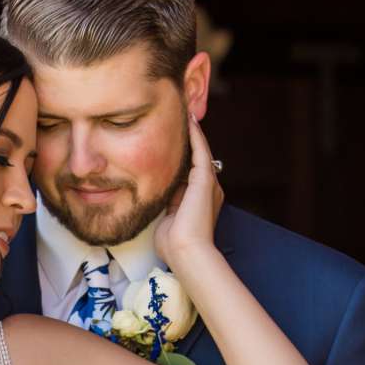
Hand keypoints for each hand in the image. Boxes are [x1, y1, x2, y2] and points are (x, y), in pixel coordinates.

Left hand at [153, 114, 222, 273]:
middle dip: (190, 139)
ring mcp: (209, 184)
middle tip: (182, 116)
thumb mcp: (168, 219)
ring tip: (185, 112)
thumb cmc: (174, 244)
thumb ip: (167, 204)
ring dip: (193, 132)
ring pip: (201, 151)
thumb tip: (155, 190)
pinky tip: (189, 120)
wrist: (186, 253)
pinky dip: (195, 135)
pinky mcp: (205, 180)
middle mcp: (209, 189)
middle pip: (197, 157)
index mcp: (200, 199)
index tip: (172, 138)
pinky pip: (201, 151)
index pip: (190, 170)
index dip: (183, 154)